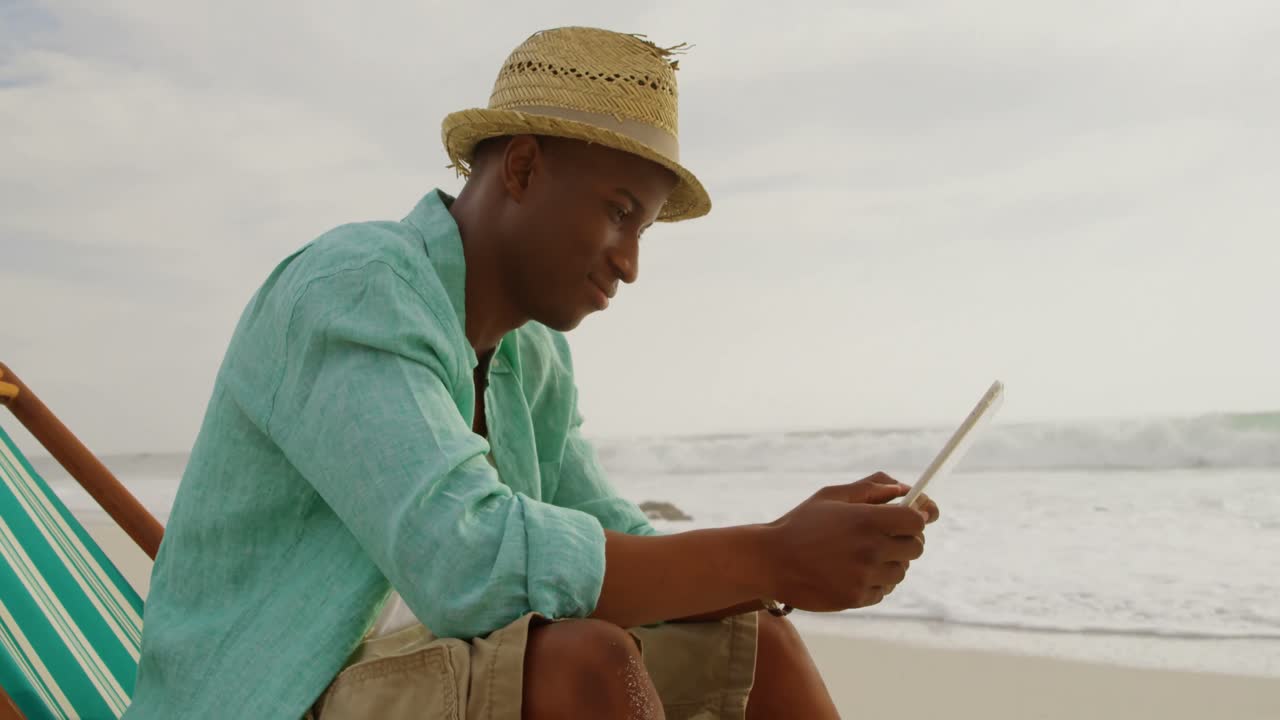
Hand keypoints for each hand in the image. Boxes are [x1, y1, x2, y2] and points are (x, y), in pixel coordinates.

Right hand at [762, 472, 929, 611]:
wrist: (769, 561)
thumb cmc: (800, 525)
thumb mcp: (831, 496)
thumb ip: (870, 488)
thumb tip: (903, 490)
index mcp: (866, 519)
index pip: (917, 521)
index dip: (918, 518)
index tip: (912, 517)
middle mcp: (870, 548)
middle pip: (916, 547)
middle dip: (906, 540)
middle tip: (886, 537)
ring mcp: (864, 576)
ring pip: (901, 571)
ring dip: (890, 563)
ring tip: (862, 556)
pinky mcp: (856, 598)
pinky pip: (883, 591)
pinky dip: (875, 583)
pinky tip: (852, 573)